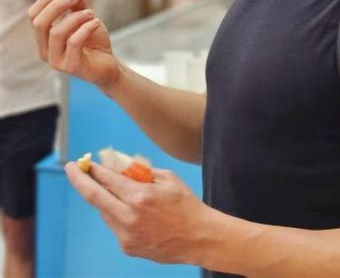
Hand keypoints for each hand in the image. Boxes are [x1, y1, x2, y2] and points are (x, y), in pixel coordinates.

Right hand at [28, 0, 119, 88]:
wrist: (108, 65)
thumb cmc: (94, 43)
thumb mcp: (84, 20)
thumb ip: (76, 6)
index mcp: (45, 38)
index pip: (33, 16)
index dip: (45, 0)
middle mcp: (46, 51)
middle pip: (39, 23)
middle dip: (56, 6)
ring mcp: (56, 61)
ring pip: (57, 32)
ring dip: (75, 17)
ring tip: (91, 13)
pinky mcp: (71, 67)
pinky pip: (74, 42)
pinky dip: (86, 28)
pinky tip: (96, 23)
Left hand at [65, 162, 210, 265]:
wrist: (198, 237)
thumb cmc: (185, 204)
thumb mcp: (167, 178)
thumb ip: (141, 171)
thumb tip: (119, 165)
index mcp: (140, 196)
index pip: (107, 179)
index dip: (93, 169)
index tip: (84, 162)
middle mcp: (129, 216)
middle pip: (94, 196)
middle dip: (79, 180)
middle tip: (72, 168)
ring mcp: (126, 234)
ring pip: (104, 211)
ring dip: (105, 198)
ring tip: (116, 190)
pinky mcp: (127, 246)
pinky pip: (114, 224)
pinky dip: (117, 213)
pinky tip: (132, 210)